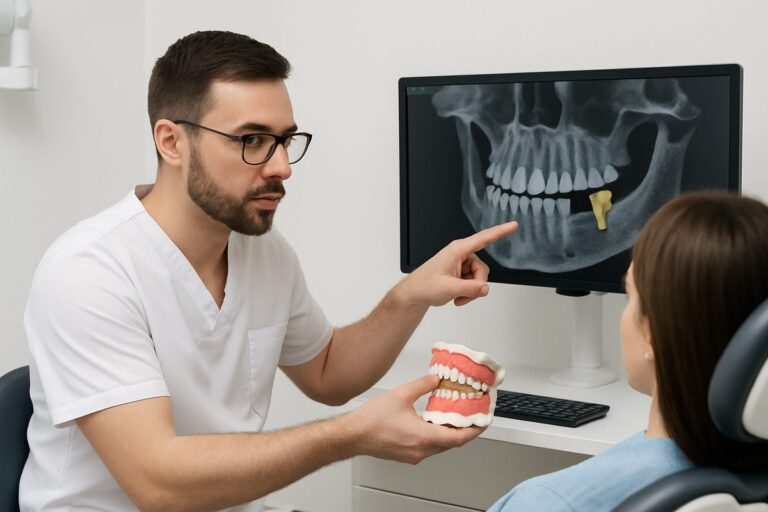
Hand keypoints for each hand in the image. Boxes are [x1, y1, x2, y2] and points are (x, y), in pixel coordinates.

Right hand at [347, 375, 483, 463]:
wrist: (353, 435)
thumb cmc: (371, 420)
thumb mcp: (401, 394)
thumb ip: (423, 385)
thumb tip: (437, 379)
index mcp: (423, 436)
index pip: (458, 438)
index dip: (474, 430)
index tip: (482, 422)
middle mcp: (420, 450)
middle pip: (451, 443)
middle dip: (463, 430)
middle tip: (470, 416)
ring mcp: (414, 455)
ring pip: (440, 446)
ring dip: (448, 433)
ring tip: (452, 416)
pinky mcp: (407, 455)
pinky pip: (428, 447)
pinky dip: (436, 436)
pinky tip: (432, 422)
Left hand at [399, 221, 517, 306]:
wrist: (415, 294)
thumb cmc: (425, 286)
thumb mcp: (448, 289)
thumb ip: (470, 289)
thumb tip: (486, 288)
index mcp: (457, 250)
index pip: (483, 238)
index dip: (500, 231)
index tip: (514, 225)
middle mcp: (461, 253)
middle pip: (483, 269)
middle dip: (476, 285)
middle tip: (461, 295)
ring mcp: (462, 263)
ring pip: (479, 278)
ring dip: (471, 290)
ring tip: (456, 296)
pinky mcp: (461, 271)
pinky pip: (474, 282)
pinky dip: (467, 292)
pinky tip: (456, 295)